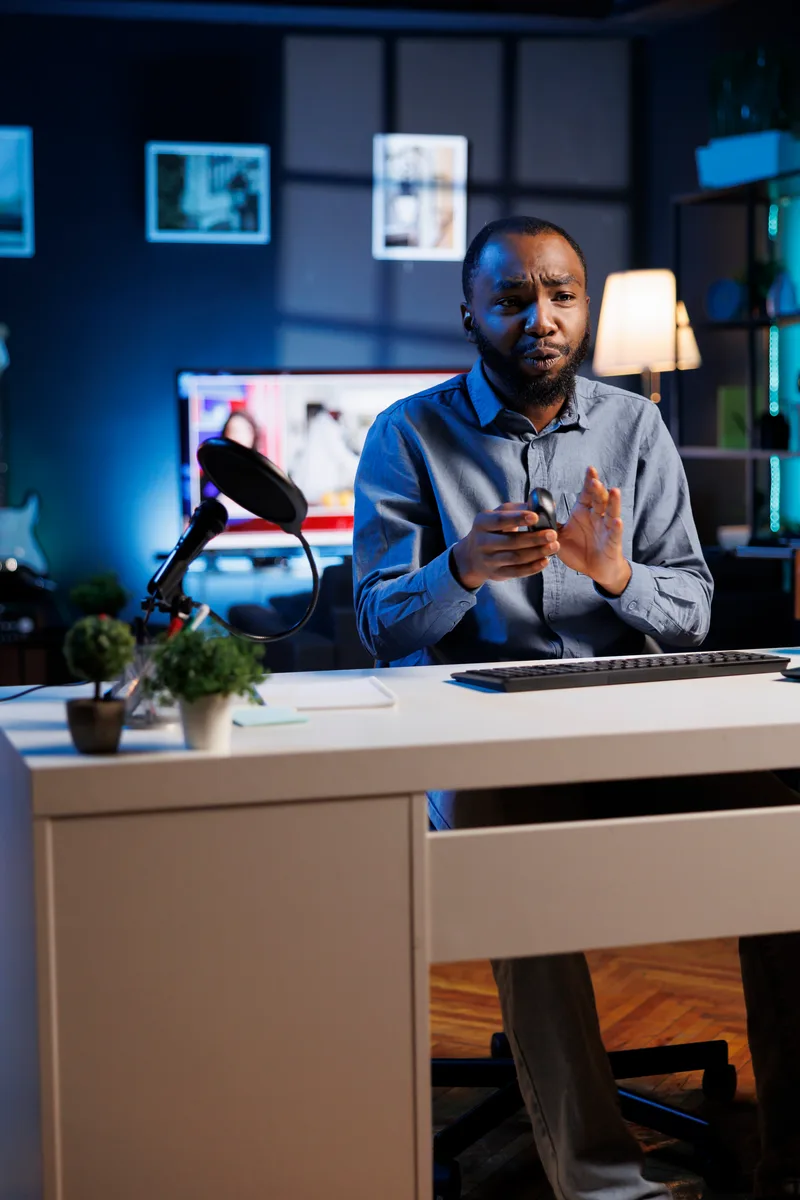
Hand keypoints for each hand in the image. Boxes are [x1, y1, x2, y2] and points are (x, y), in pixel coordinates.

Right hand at [452, 503, 559, 589]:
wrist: (472, 556)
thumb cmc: (493, 529)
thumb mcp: (499, 515)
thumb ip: (521, 509)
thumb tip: (549, 506)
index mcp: (482, 523)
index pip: (500, 520)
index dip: (518, 518)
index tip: (536, 516)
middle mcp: (482, 542)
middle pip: (510, 541)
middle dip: (533, 538)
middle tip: (552, 534)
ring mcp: (488, 560)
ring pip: (515, 558)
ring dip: (536, 552)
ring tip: (554, 546)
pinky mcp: (496, 573)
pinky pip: (516, 572)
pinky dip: (532, 568)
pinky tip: (545, 561)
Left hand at [556, 467, 631, 594]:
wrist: (595, 569)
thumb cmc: (579, 550)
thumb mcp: (560, 536)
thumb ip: (550, 524)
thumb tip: (535, 513)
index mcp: (584, 512)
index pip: (587, 493)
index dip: (589, 481)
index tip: (590, 469)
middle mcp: (597, 516)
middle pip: (599, 499)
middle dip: (597, 489)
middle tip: (594, 479)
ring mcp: (606, 528)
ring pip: (611, 512)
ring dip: (612, 502)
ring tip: (613, 491)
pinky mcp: (612, 542)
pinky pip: (614, 533)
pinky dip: (615, 527)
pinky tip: (616, 521)